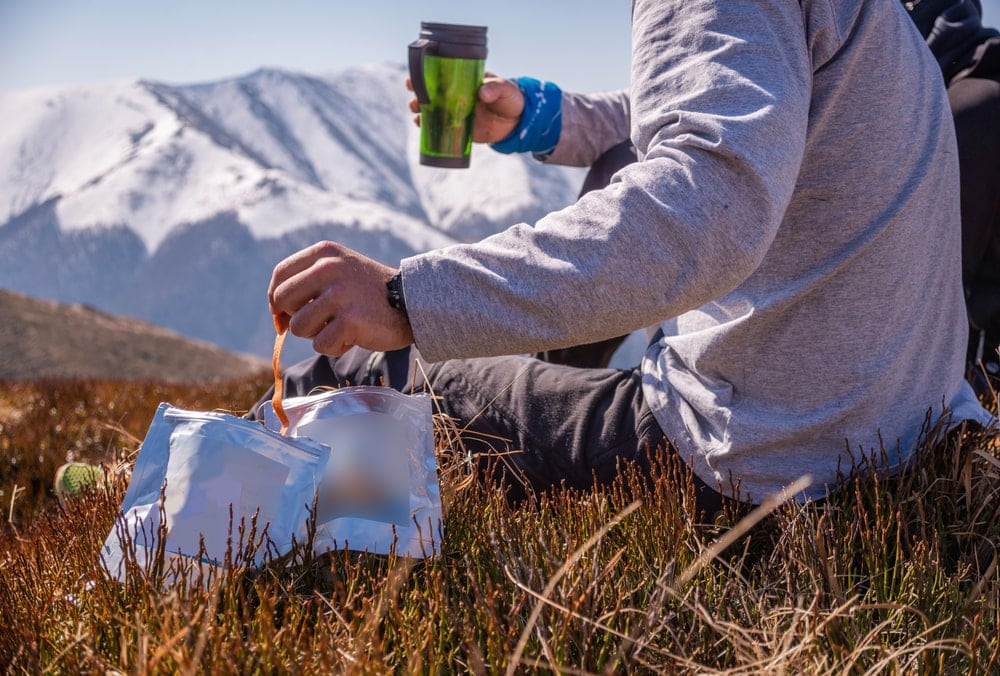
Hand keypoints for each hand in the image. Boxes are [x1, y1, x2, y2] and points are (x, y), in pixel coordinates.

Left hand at [268, 241, 413, 355]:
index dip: (276, 299)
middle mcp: (330, 268)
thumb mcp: (339, 272)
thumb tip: (277, 319)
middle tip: (318, 322)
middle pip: (282, 300)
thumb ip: (307, 285)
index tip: (284, 314)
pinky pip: (321, 345)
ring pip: (298, 327)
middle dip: (294, 317)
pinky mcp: (351, 320)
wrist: (412, 303)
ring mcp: (340, 294)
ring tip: (339, 327)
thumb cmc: (369, 292)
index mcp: (324, 253)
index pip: (280, 275)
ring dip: (316, 334)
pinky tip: (353, 337)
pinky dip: (335, 347)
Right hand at [407, 74, 524, 143]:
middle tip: (414, 94)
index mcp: (464, 80)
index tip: (414, 76)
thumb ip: (495, 88)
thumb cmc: (511, 98)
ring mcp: (456, 112)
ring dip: (420, 110)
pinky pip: (440, 128)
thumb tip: (483, 93)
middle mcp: (456, 95)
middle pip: (431, 92)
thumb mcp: (505, 88)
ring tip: (416, 111)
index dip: (424, 74)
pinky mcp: (460, 129)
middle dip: (417, 92)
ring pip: (432, 110)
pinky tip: (421, 126)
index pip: (440, 74)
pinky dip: (429, 128)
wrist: (518, 121)